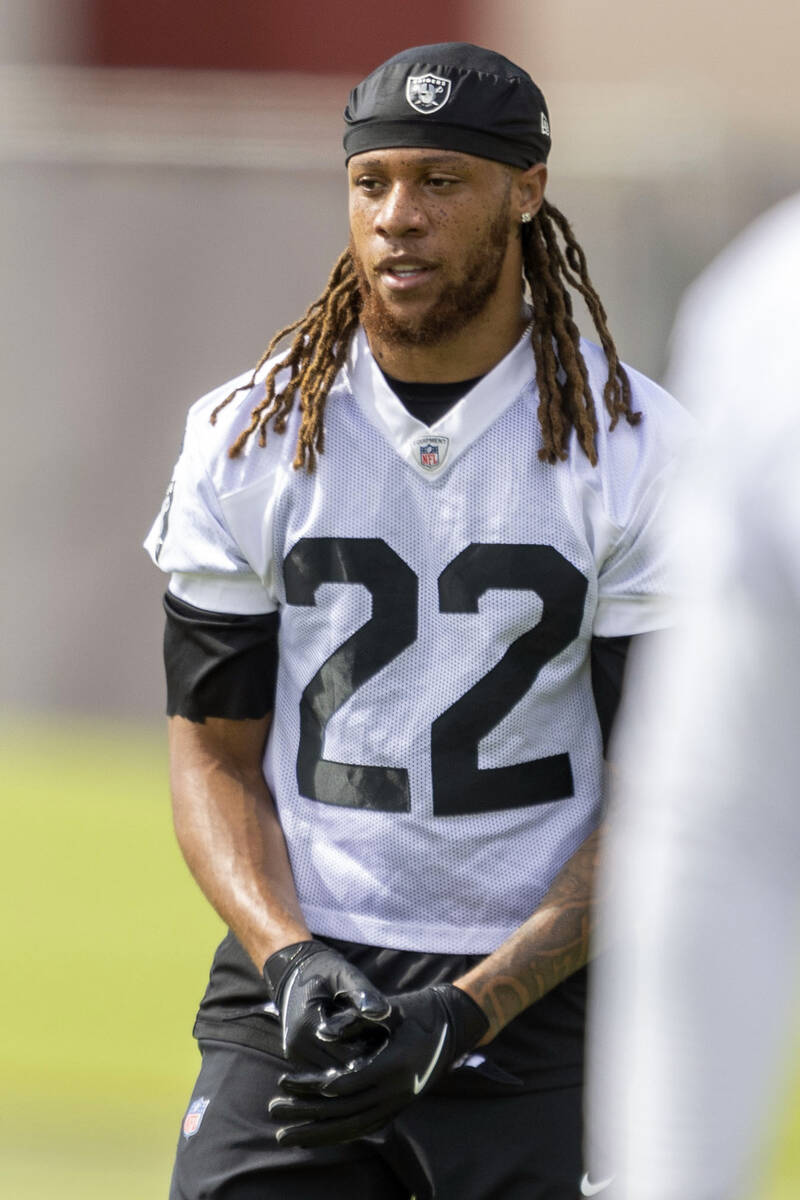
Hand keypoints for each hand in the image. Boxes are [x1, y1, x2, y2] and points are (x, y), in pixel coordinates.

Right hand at [263, 940, 389, 1068]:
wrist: (294, 972)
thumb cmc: (324, 970)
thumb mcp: (344, 974)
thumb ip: (363, 990)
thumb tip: (382, 1011)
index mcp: (307, 1025)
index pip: (345, 1053)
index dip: (368, 1048)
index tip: (385, 1036)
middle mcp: (297, 1045)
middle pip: (338, 1067)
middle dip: (361, 1059)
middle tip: (381, 1044)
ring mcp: (295, 1054)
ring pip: (331, 1074)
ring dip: (350, 1064)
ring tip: (369, 1046)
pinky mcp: (297, 1058)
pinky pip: (323, 1070)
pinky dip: (340, 1063)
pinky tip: (354, 1048)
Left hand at [268, 983, 488, 1145]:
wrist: (454, 1025)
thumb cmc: (417, 1010)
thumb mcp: (388, 1009)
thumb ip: (355, 1021)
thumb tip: (321, 1033)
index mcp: (395, 1065)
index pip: (347, 1084)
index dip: (314, 1086)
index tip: (286, 1083)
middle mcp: (398, 1091)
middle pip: (344, 1112)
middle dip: (305, 1113)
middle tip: (273, 1110)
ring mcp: (400, 1103)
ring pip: (353, 1127)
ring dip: (317, 1132)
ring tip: (286, 1136)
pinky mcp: (399, 1107)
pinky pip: (365, 1127)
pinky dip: (339, 1133)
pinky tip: (316, 1136)